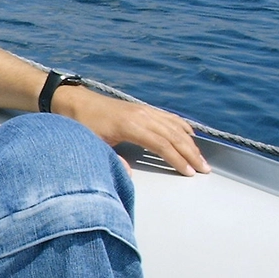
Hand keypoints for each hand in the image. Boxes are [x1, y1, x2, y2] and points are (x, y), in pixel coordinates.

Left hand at [53, 88, 208, 176]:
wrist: (74, 101)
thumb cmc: (82, 124)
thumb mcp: (94, 145)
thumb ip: (113, 160)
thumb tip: (129, 175)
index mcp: (131, 125)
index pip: (162, 145)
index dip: (177, 160)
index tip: (189, 172)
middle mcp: (142, 115)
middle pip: (174, 136)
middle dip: (191, 153)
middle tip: (204, 169)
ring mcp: (144, 109)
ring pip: (174, 126)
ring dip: (190, 142)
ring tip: (201, 157)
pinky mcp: (142, 108)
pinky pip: (168, 116)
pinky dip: (182, 126)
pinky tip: (189, 134)